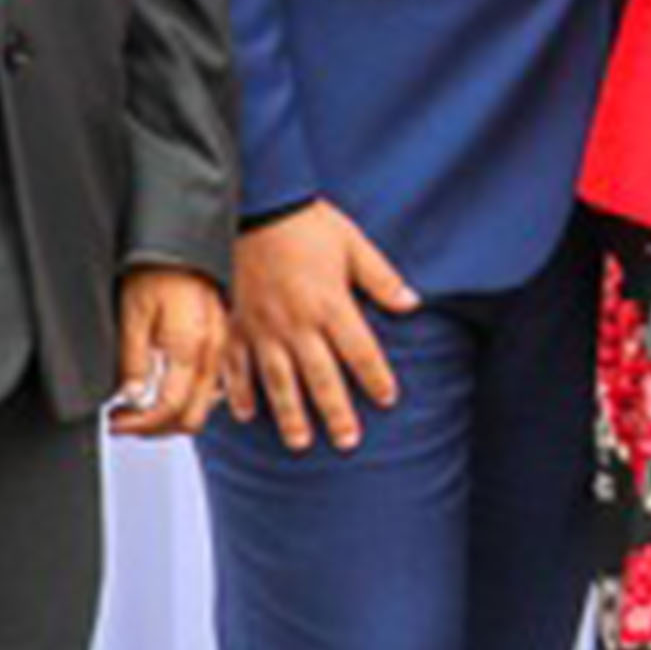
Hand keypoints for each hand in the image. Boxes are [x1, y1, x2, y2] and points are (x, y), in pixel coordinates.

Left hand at [109, 266, 227, 437]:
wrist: (185, 244)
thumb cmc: (159, 269)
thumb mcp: (133, 313)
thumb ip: (133, 359)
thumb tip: (132, 396)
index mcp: (190, 348)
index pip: (170, 408)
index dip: (140, 425)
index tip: (116, 422)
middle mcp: (212, 354)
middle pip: (191, 418)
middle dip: (154, 428)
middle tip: (124, 420)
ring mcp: (220, 352)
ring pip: (202, 408)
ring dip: (170, 418)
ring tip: (139, 409)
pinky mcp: (221, 346)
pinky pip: (210, 390)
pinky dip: (187, 402)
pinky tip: (165, 392)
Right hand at [224, 200, 416, 452]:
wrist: (256, 205)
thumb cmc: (306, 223)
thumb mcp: (354, 245)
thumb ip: (382, 279)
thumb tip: (413, 304)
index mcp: (331, 305)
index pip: (361, 352)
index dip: (376, 378)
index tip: (387, 400)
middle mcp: (298, 323)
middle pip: (321, 377)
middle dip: (336, 413)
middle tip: (347, 442)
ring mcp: (264, 327)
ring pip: (279, 381)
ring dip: (290, 415)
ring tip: (300, 443)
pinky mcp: (237, 323)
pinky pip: (237, 365)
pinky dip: (239, 392)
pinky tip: (246, 415)